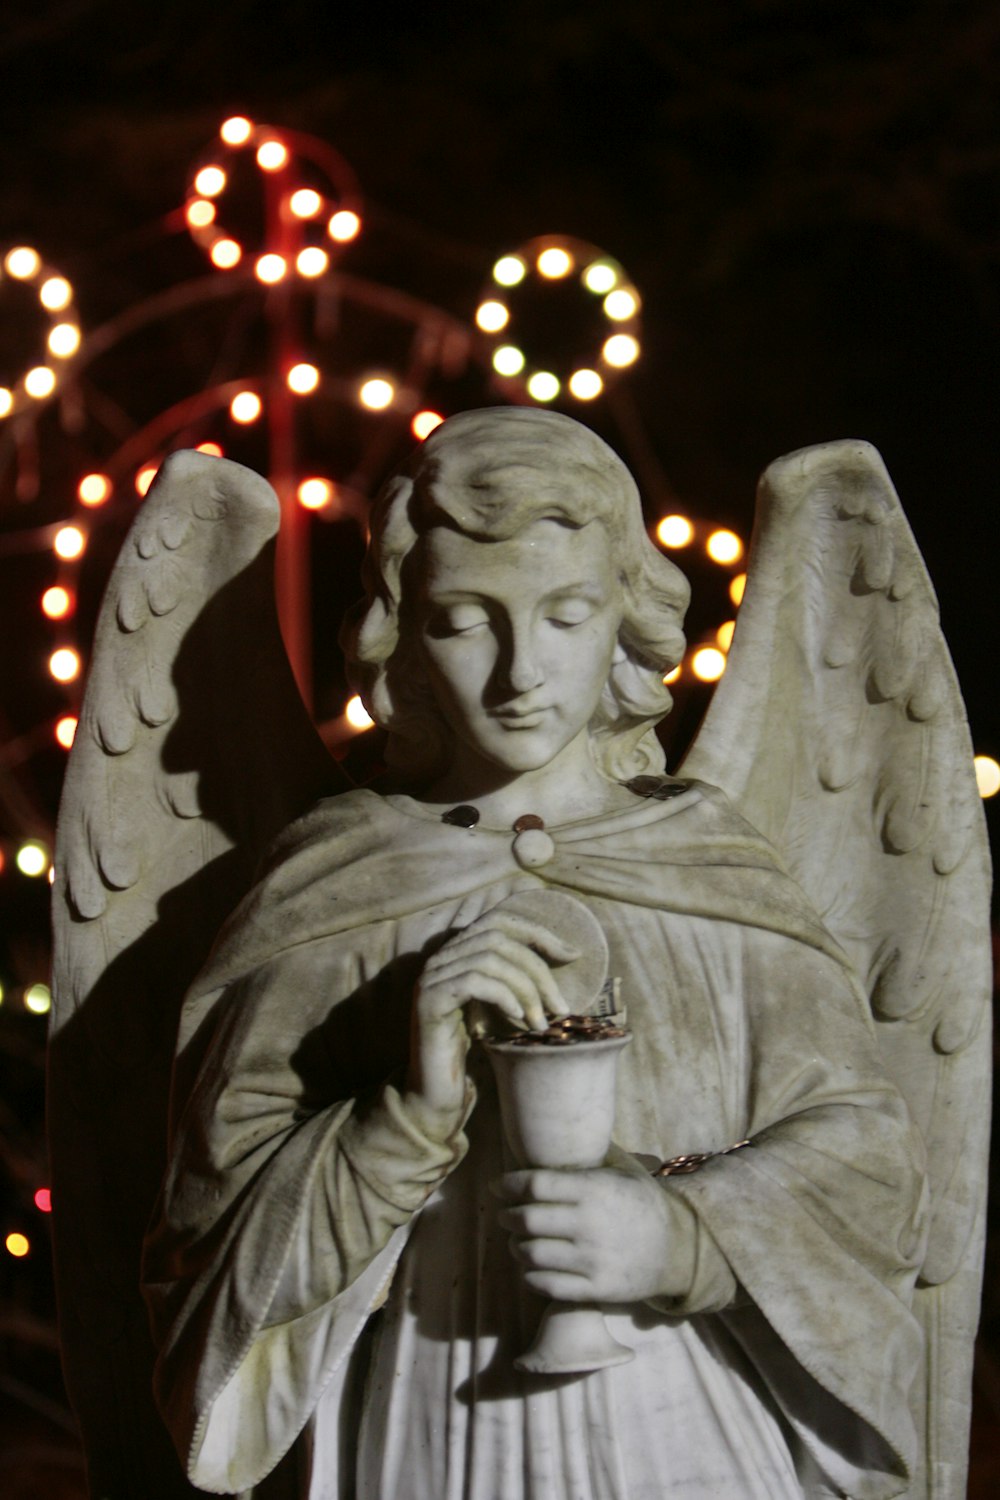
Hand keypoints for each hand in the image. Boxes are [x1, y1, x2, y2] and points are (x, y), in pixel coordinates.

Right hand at [407, 910, 577, 1120]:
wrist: (435, 1094)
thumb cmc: (474, 1051)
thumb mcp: (501, 1008)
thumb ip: (518, 980)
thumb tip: (568, 955)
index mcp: (457, 954)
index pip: (499, 921)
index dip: (538, 933)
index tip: (572, 955)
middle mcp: (440, 958)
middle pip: (498, 939)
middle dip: (538, 970)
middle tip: (561, 1007)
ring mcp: (431, 977)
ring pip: (489, 959)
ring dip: (526, 989)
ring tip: (541, 1022)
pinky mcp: (429, 1001)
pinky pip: (474, 982)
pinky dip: (503, 996)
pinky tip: (517, 1019)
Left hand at [493, 1165, 693, 1303]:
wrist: (677, 1249)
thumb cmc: (643, 1203)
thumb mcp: (624, 1170)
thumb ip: (592, 1155)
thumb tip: (556, 1132)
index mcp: (595, 1190)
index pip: (537, 1184)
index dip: (509, 1184)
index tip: (496, 1186)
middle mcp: (590, 1225)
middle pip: (527, 1219)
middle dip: (507, 1217)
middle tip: (505, 1215)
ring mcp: (592, 1260)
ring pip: (532, 1254)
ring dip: (516, 1247)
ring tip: (516, 1241)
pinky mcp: (596, 1289)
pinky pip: (547, 1285)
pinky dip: (530, 1275)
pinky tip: (530, 1267)